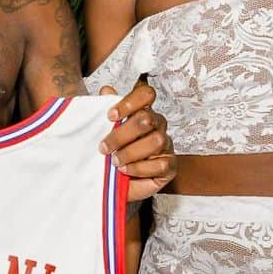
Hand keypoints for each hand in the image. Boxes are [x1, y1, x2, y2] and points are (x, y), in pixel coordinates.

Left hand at [97, 83, 175, 201]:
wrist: (113, 183)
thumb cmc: (111, 153)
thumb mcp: (103, 132)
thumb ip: (104, 110)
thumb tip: (106, 90)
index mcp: (142, 112)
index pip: (145, 95)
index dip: (129, 102)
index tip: (110, 116)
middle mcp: (157, 125)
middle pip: (146, 119)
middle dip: (121, 134)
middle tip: (104, 147)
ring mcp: (166, 145)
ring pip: (155, 141)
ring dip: (130, 153)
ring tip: (115, 162)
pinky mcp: (169, 166)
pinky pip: (160, 164)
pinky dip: (139, 168)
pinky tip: (125, 171)